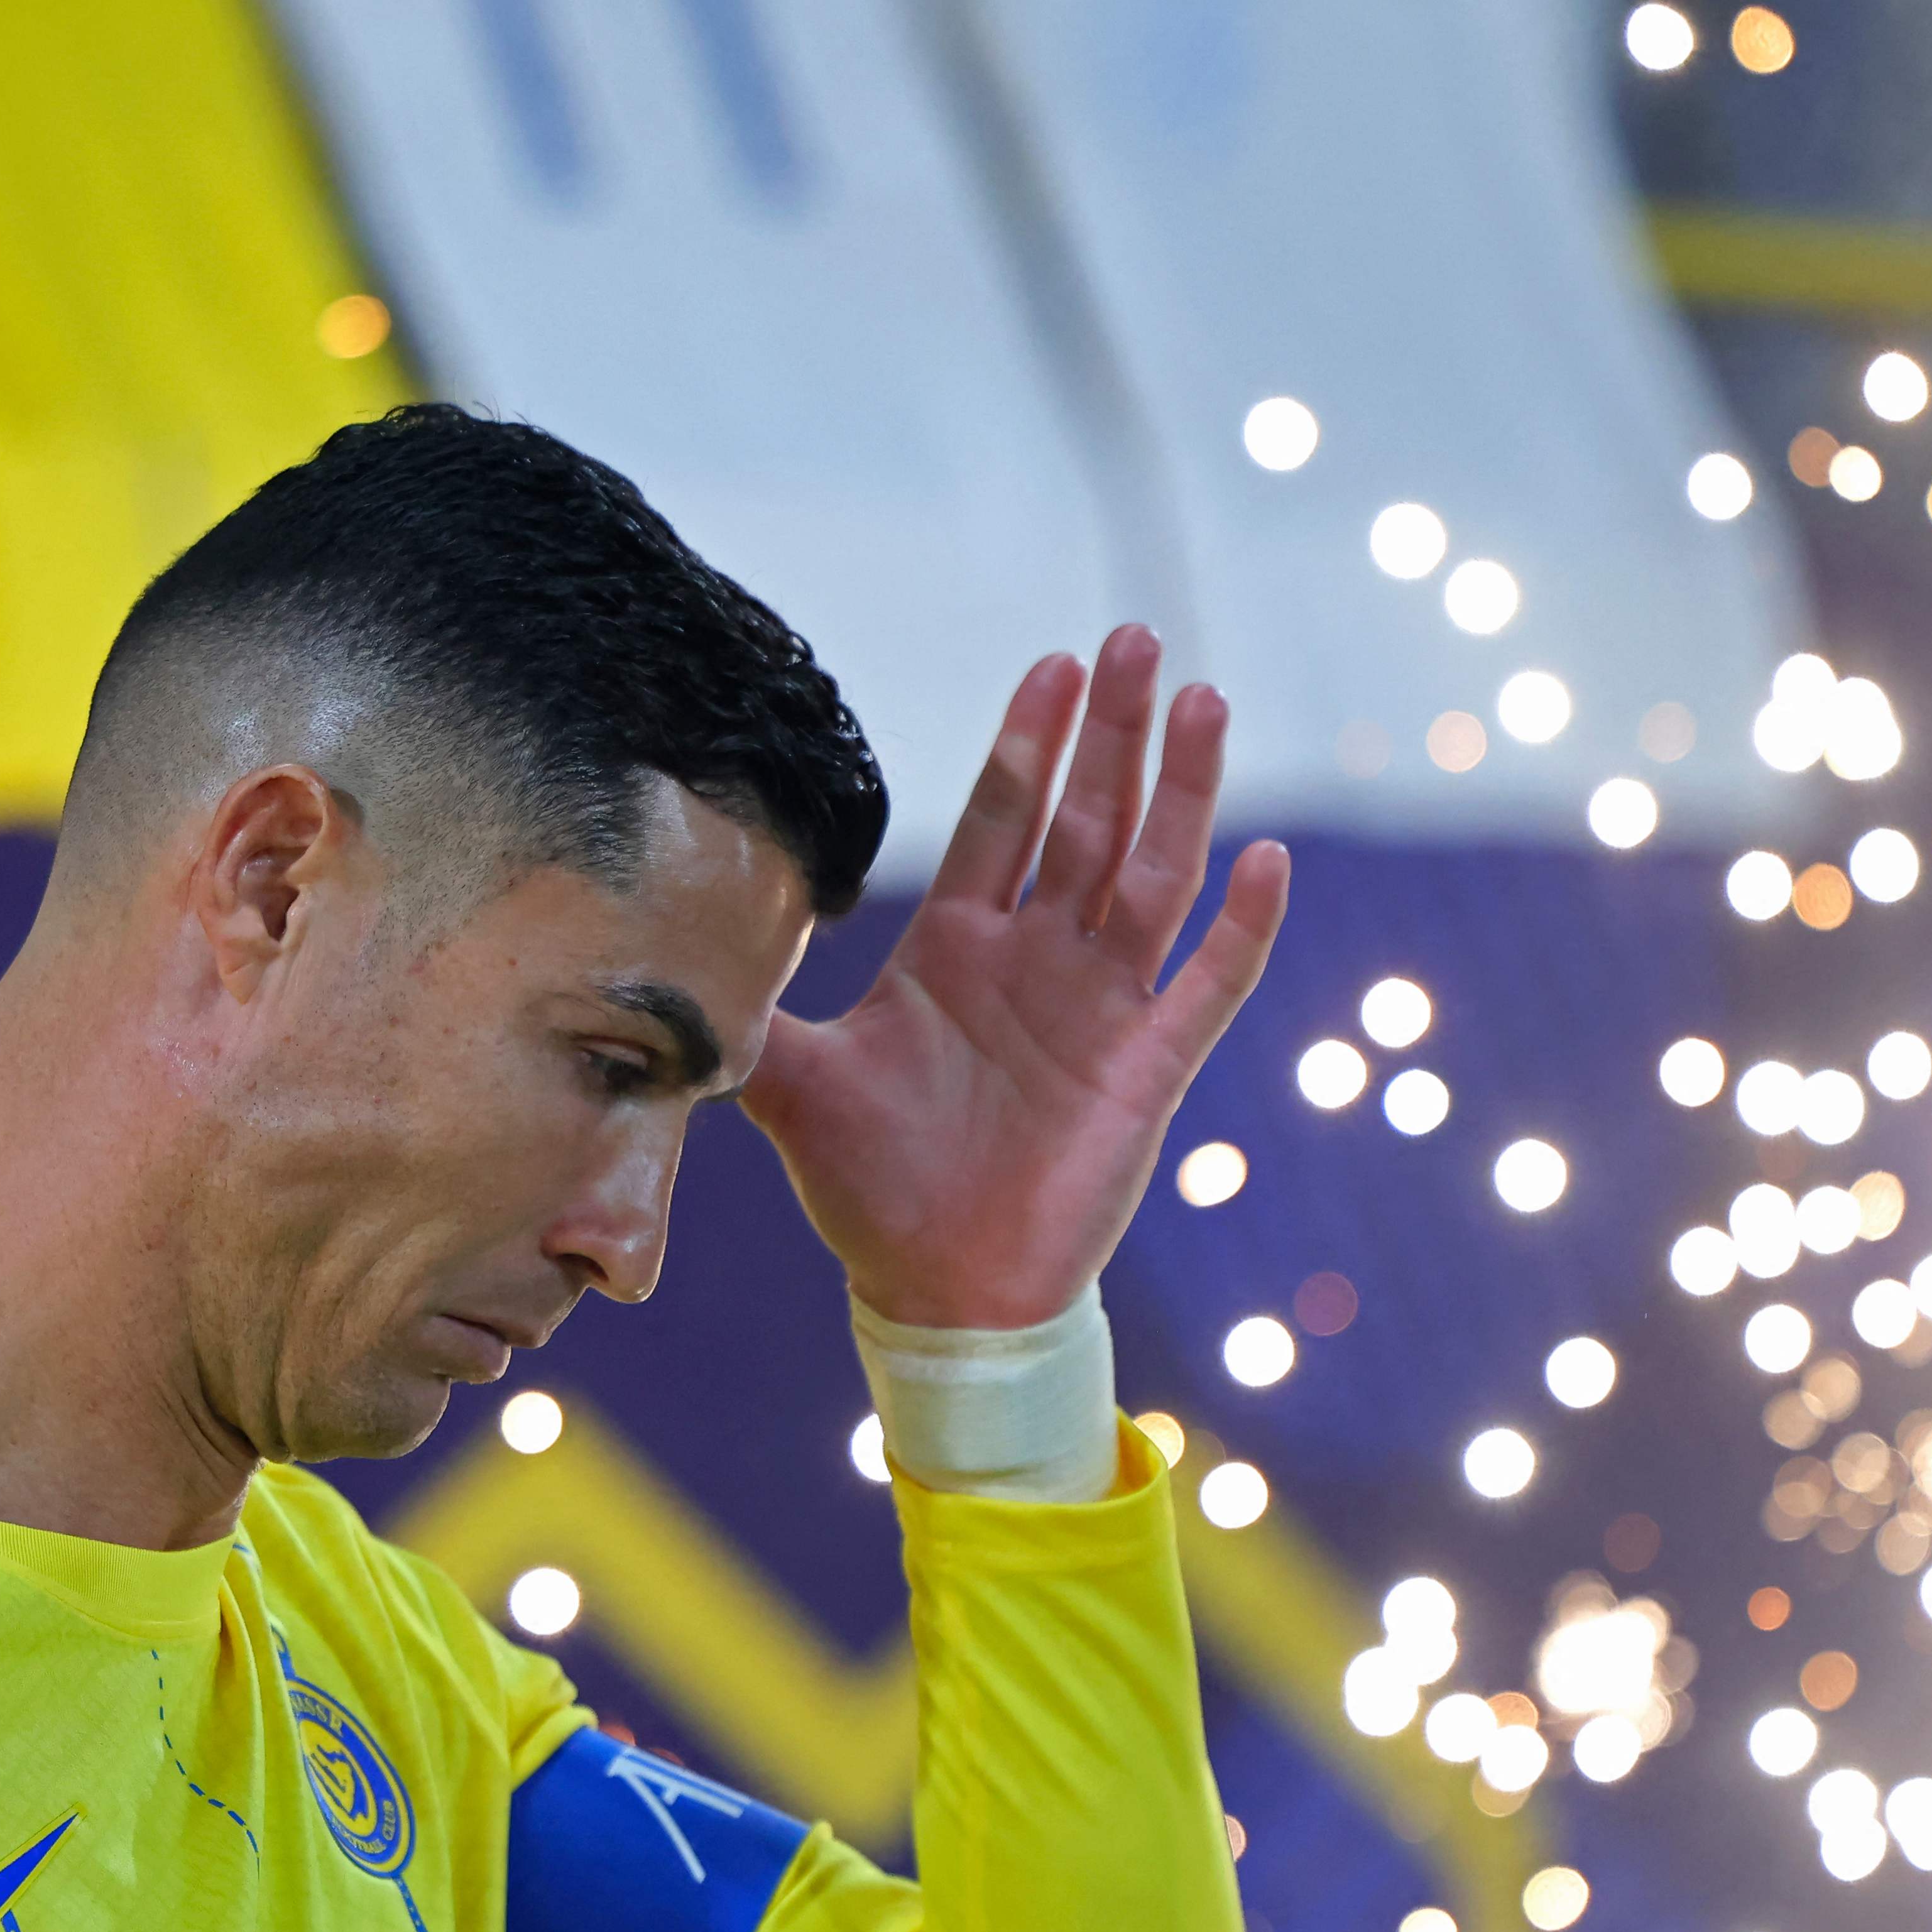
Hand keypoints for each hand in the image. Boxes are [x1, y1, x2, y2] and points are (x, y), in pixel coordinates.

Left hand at [744, 627, 1289, 1328]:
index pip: (1002, 818)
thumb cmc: (870, 1189)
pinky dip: (1241, 927)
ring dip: (1180, 793)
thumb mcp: (792, 1087)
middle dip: (1110, 731)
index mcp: (959, 948)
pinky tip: (1268, 858)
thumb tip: (663, 954)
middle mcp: (1037, 961)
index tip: (1052, 664)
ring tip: (1201, 701)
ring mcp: (1100, 1008)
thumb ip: (749, 1014)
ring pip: (1153, 877)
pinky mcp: (1149, 1069)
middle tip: (1134, 637)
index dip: (1027, 742)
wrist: (938, 1293)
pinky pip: (1208, 985)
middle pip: (1084, 820)